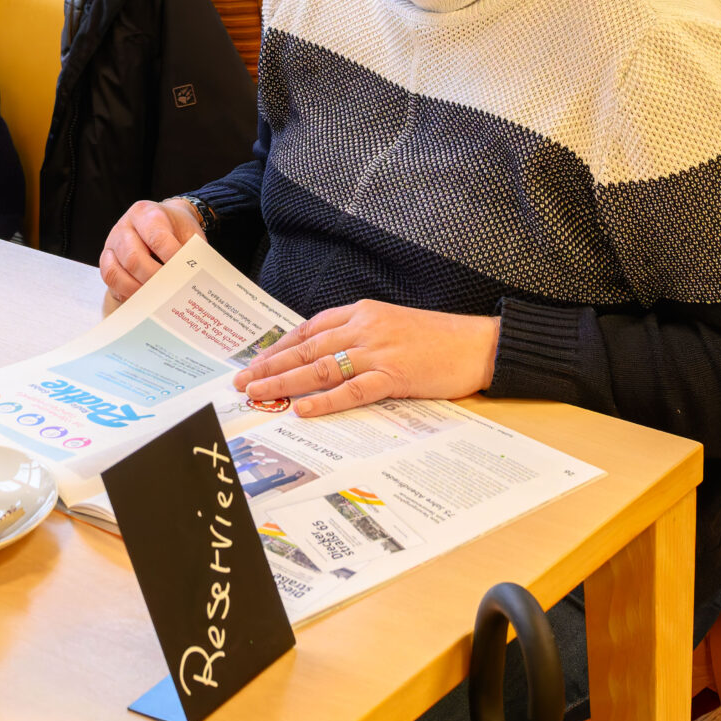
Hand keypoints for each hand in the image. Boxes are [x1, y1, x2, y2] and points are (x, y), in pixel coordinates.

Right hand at [100, 197, 200, 300]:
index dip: (170, 258)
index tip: (182, 272)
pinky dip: (125, 292)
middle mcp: (124, 226)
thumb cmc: (176, 229)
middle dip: (153, 278)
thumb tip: (192, 276)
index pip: (156, 237)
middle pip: (133, 257)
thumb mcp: (189, 233)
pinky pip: (109, 280)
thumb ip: (191, 252)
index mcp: (146, 213)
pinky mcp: (106, 260)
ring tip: (156, 297)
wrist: (164, 222)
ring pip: (115, 271)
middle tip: (170, 289)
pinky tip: (142, 297)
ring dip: (137, 289)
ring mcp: (112, 243)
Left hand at [231, 301, 500, 417]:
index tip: (255, 360)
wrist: (479, 343)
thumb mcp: (392, 324)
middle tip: (241, 381)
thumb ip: (360, 334)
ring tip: (258, 393)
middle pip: (306, 347)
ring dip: (284, 381)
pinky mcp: (395, 376)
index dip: (279, 346)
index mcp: (363, 312)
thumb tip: (327, 355)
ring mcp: (379, 351)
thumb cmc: (438, 338)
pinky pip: (352, 390)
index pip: (309, 328)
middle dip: (269, 365)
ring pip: (320, 367)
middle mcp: (365, 327)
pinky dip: (324, 401)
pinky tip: (302, 409)